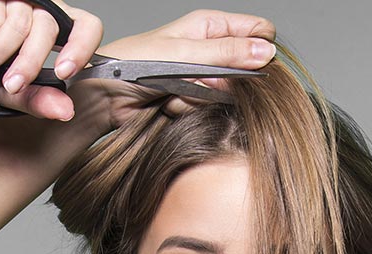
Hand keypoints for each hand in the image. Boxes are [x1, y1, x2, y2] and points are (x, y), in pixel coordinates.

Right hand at [0, 0, 101, 119]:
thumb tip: (65, 111)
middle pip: (49, 30)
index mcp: (52, 29)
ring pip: (21, 22)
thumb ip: (35, 99)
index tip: (63, 72)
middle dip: (27, 63)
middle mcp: (38, 8)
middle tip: (10, 81)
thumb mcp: (5, 89)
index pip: (88, 27)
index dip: (82, 48)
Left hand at [64, 9, 276, 135]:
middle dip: (224, 80)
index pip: (259, 32)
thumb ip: (227, 53)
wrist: (104, 96)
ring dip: (201, 96)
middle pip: (246, 69)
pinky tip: (169, 102)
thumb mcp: (183, 53)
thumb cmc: (131, 64)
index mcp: (210, 25)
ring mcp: (203, 76)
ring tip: (174, 89)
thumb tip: (267, 52)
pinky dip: (189, 108)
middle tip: (198, 78)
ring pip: (228, 93)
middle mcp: (210, 49)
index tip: (242, 62)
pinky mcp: (195, 100)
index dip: (258, 49)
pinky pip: (210, 109)